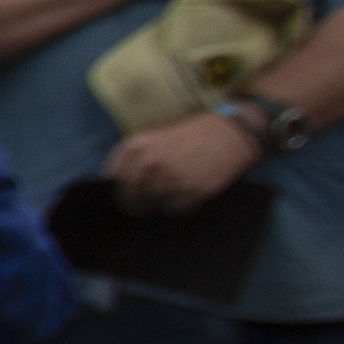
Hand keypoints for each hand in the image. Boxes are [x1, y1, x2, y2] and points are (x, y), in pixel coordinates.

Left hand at [105, 111, 259, 214]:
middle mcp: (149, 162)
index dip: (117, 191)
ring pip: (153, 204)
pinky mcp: (190, 191)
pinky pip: (175, 209)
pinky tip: (189, 192)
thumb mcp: (153, 139)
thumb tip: (117, 187)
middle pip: (130, 197)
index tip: (123, 197)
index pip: (114, 179)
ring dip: (159, 203)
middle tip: (141, 209)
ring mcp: (169, 178)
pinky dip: (180, 205)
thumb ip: (133, 160)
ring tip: (173, 191)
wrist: (228, 134)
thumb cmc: (190, 136)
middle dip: (134, 205)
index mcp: (136, 147)